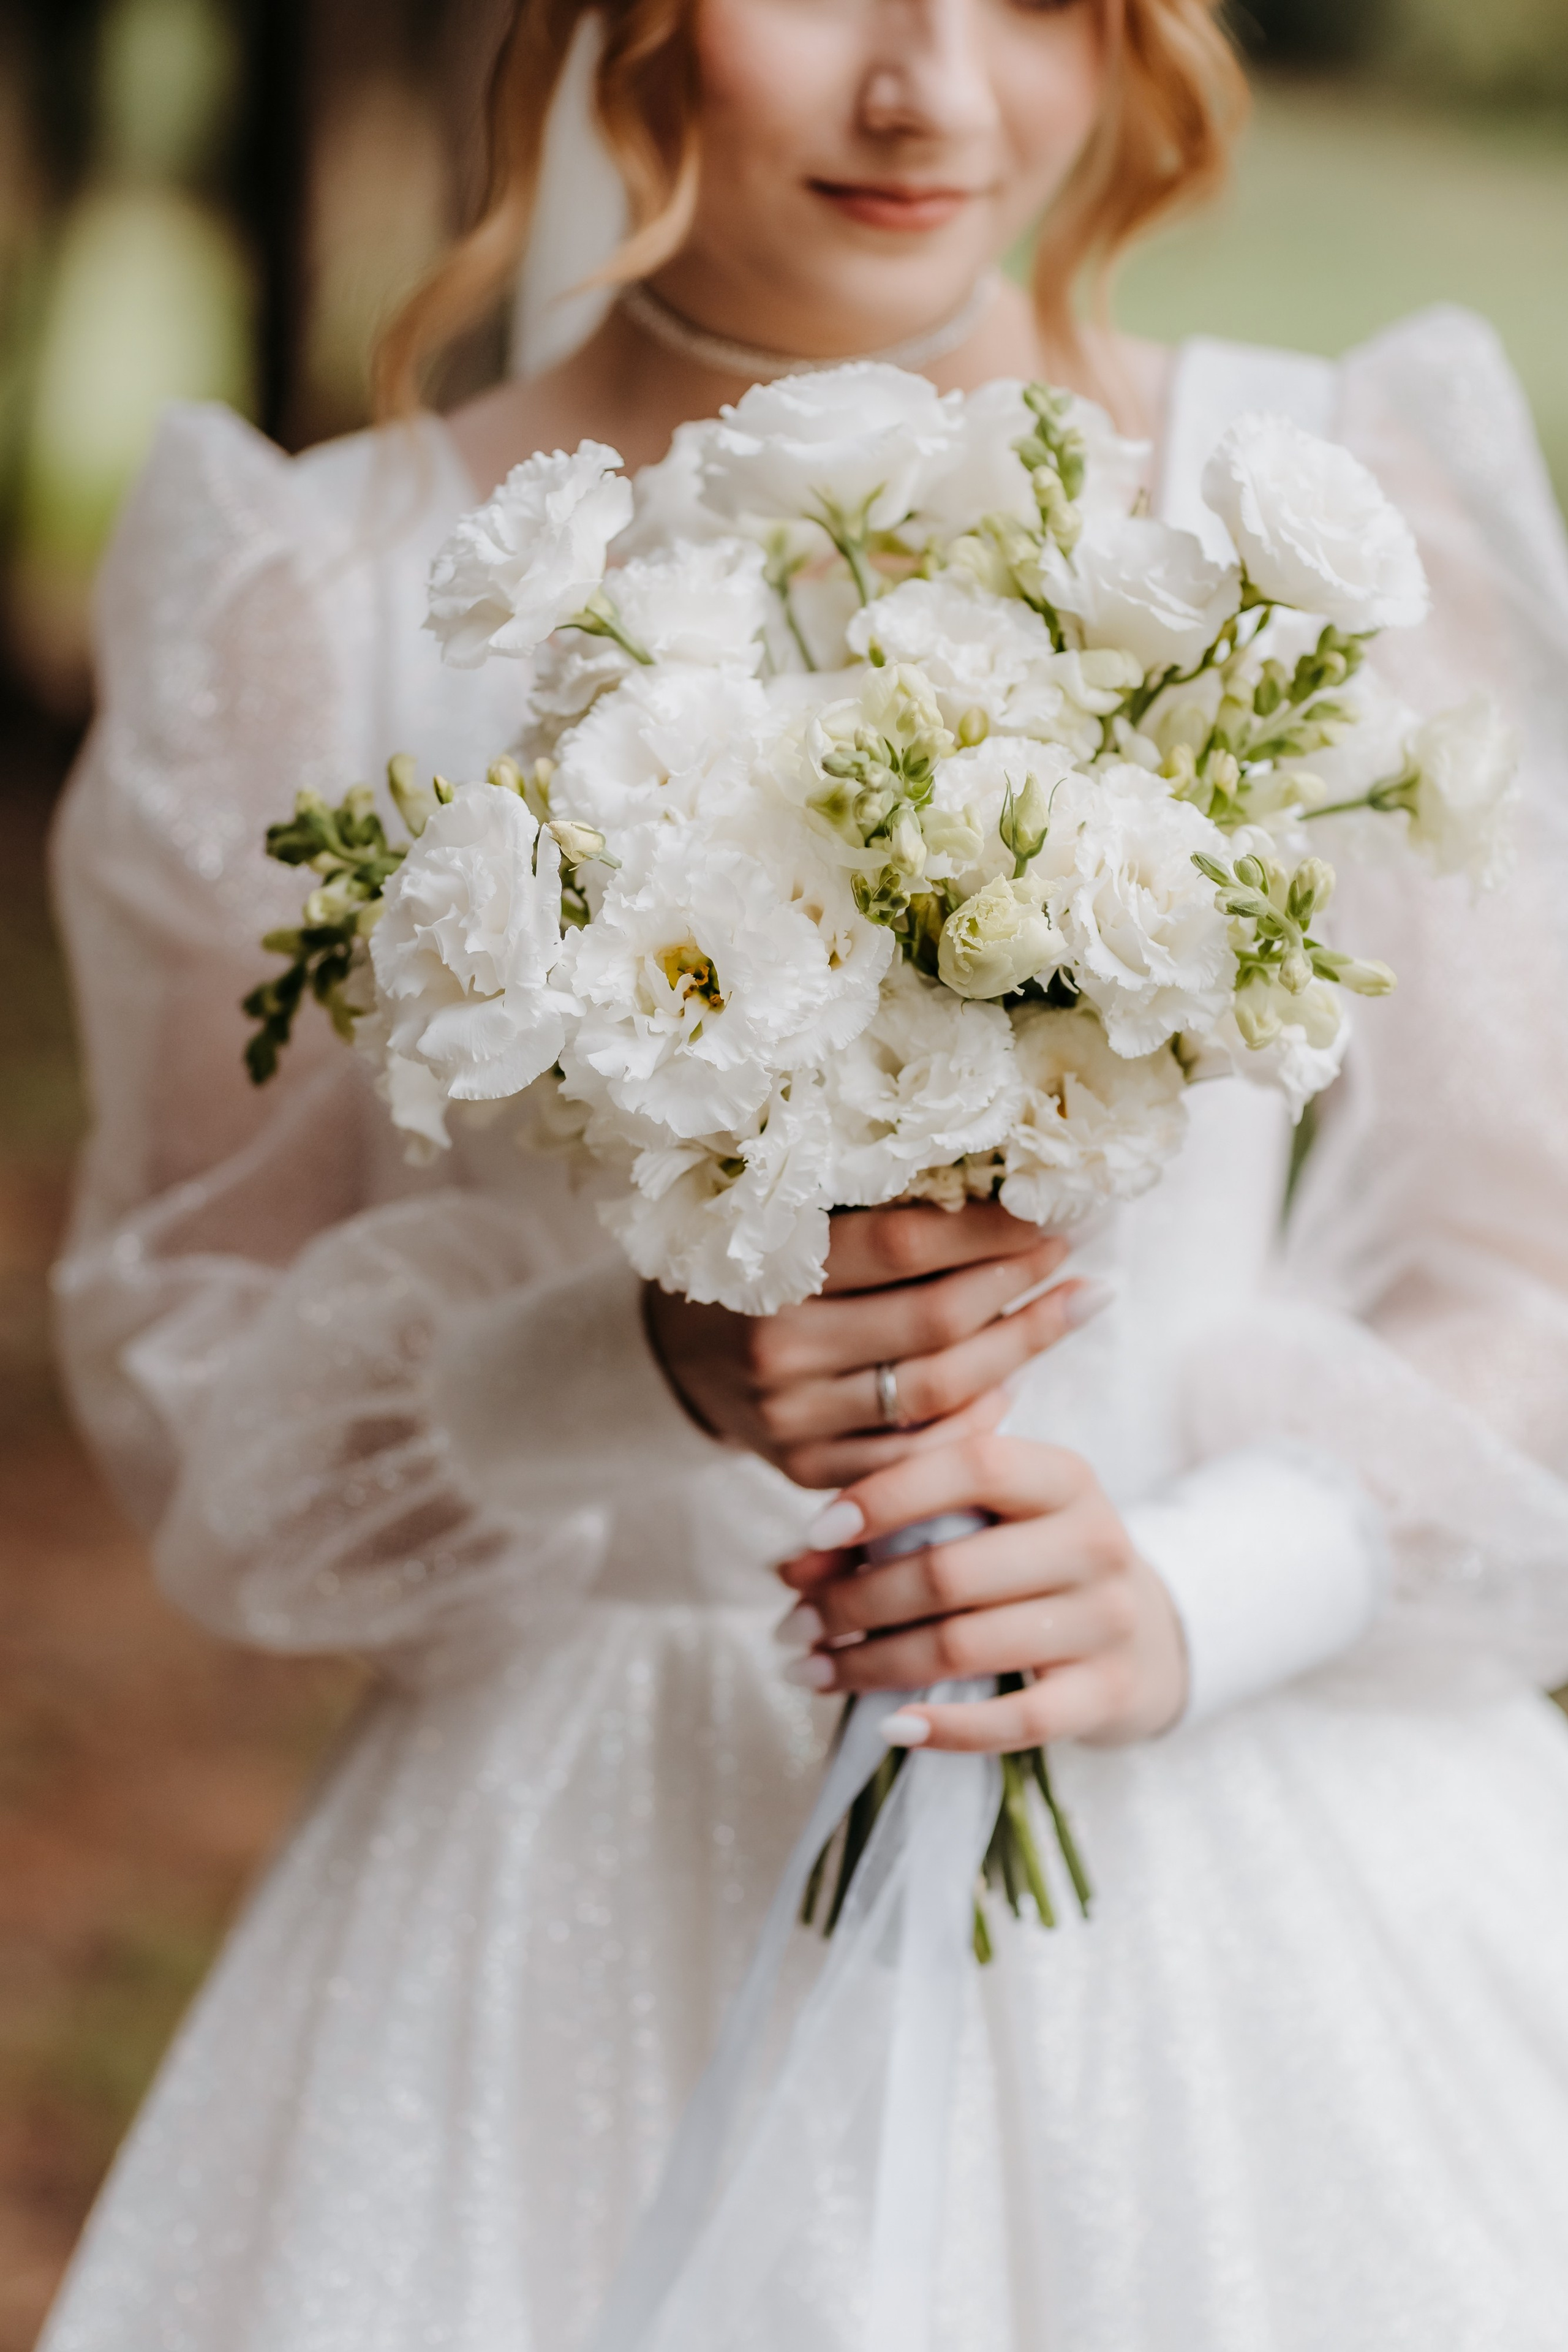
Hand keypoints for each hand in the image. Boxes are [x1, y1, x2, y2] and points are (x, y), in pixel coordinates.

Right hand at [645, 1201, 1105, 1489]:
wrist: (678, 1358)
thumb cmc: (758, 1270)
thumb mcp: (791, 1221)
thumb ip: (875, 1211)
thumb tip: (1001, 1180)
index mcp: (772, 1266)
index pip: (904, 1244)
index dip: (988, 1226)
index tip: (1049, 1206)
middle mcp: (778, 1347)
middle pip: (934, 1321)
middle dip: (1019, 1282)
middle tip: (1072, 1251)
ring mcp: (792, 1419)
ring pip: (939, 1391)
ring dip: (1021, 1348)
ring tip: (1073, 1306)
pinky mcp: (806, 1471)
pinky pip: (916, 1453)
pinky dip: (975, 1419)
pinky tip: (1014, 1382)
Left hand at [776, 1435, 1188, 1750]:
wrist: (1148, 1630)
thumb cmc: (1035, 1558)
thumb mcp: (989, 1517)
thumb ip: (902, 1518)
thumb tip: (792, 1564)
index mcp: (1063, 1476)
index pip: (972, 1466)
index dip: (886, 1496)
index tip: (813, 1534)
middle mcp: (1094, 1541)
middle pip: (950, 1572)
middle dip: (853, 1602)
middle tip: (792, 1625)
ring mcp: (1107, 1620)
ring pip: (965, 1646)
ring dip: (871, 1666)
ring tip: (812, 1671)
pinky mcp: (1110, 1692)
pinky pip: (1017, 1720)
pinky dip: (946, 1727)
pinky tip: (888, 1727)